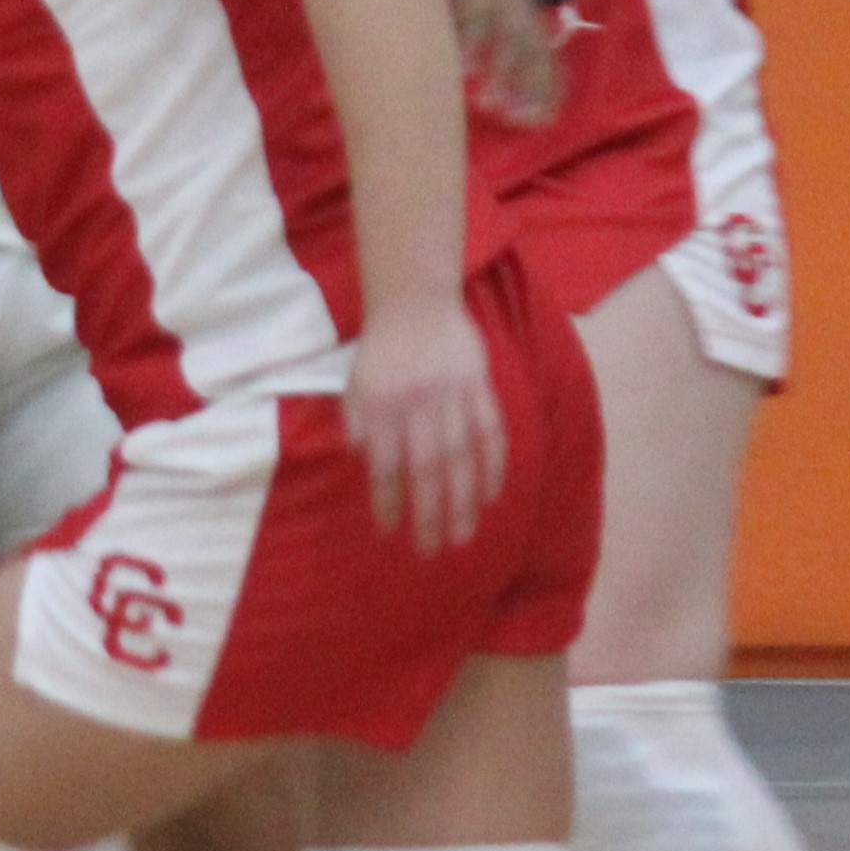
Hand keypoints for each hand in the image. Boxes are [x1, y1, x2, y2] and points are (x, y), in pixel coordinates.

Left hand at [347, 303, 508, 554]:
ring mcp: (454, 395)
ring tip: (465, 534)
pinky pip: (491, 431)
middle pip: (428, 469)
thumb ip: (358, 423)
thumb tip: (361, 461)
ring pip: (463, 456)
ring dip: (465, 500)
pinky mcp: (480, 386)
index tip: (390, 532)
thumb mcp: (355, 384)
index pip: (386, 464)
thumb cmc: (380, 350)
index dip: (388, 501)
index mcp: (382, 405)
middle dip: (431, 514)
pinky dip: (494, 466)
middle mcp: (419, 404)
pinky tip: (492, 495)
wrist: (415, 300)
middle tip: (433, 550)